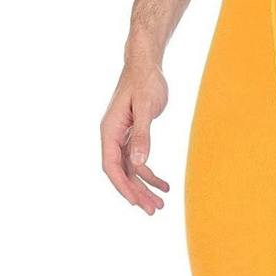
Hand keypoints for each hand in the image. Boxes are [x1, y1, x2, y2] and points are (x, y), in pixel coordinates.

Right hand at [100, 59, 169, 213]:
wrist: (146, 65)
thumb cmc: (145, 82)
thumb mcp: (146, 108)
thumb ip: (142, 136)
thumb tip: (139, 162)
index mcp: (110, 130)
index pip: (111, 165)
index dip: (122, 186)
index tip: (135, 202)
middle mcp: (112, 136)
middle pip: (121, 172)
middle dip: (136, 192)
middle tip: (153, 210)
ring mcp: (122, 137)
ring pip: (130, 170)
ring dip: (144, 187)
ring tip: (160, 204)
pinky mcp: (133, 136)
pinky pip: (139, 161)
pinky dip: (151, 175)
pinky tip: (165, 186)